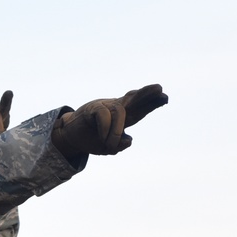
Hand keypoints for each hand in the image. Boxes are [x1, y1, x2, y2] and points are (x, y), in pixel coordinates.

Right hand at [51, 84, 167, 157]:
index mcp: (124, 117)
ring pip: (120, 111)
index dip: (152, 103)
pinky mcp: (93, 108)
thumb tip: (129, 139)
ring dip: (116, 130)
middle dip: (147, 94)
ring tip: (110, 145)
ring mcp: (105, 106)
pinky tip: (101, 138)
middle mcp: (117, 108)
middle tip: (159, 89)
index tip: (165, 98)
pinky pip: (104, 115)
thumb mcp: (109, 147)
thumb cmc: (93, 140)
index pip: (140, 108)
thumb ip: (120, 145)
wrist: (71, 137)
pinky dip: (105, 129)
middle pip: (134, 99)